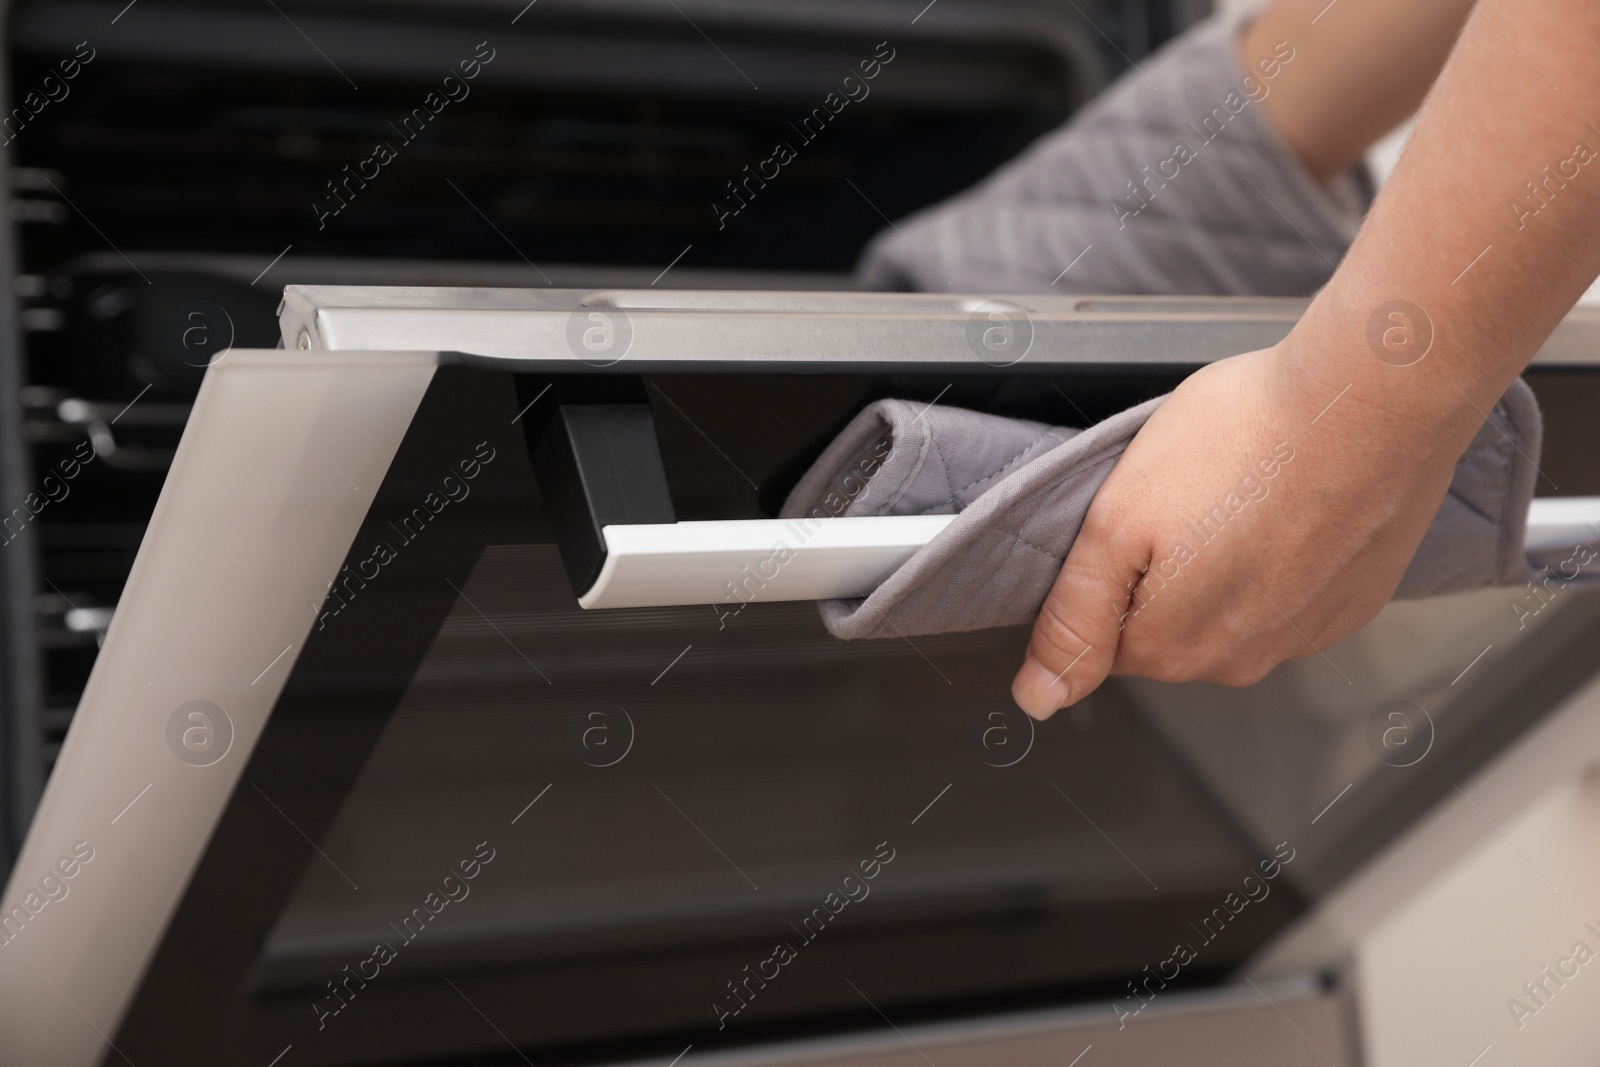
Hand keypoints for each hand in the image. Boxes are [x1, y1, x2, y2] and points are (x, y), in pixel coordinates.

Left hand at [1009, 344, 1464, 718]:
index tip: (1135, 523)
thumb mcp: (1117, 521)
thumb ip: (1073, 617)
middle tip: (1187, 497)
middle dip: (1166, 570)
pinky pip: (1294, 593)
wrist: (1373, 399)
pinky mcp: (1355, 602)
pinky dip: (1285, 553)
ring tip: (1241, 491)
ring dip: (1227, 560)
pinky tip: (1288, 500)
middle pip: (1169, 628)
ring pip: (1232, 611)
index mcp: (1172, 646)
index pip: (1107, 639)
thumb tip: (1040, 695)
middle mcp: (1242, 660)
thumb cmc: (1245, 440)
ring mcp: (1306, 635)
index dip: (1110, 574)